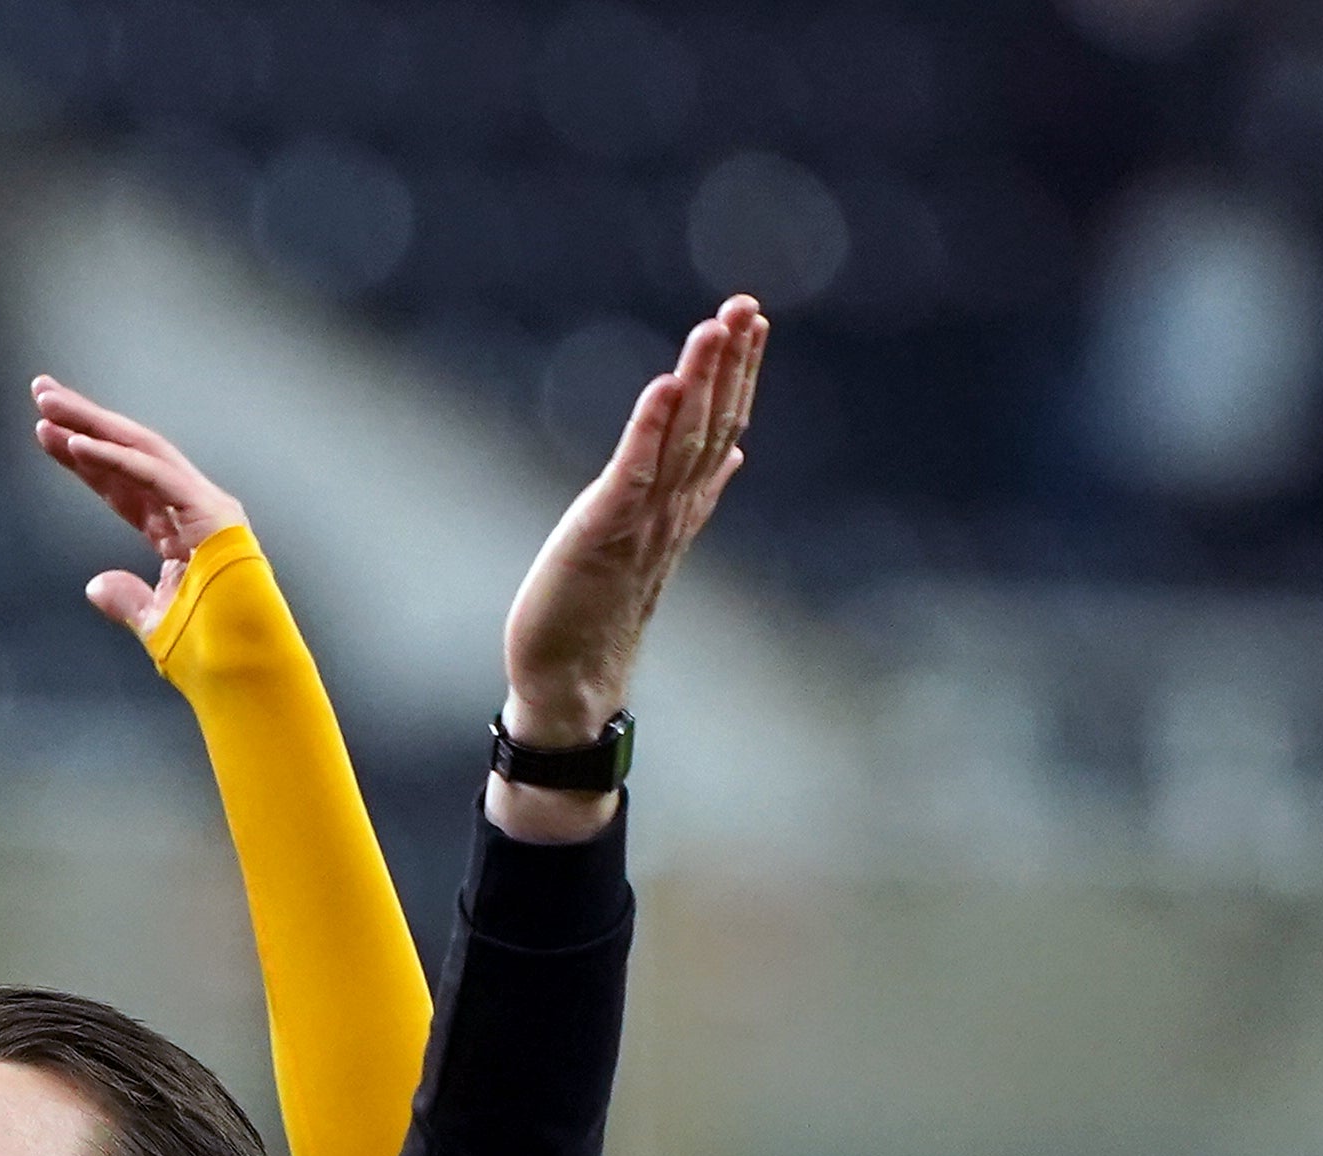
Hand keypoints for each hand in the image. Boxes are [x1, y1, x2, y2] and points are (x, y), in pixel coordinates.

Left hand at [27, 377, 244, 642]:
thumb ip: (126, 601)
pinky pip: (152, 475)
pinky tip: (75, 444)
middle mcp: (191, 507)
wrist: (247, 670)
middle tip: (41, 391)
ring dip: (92, 424)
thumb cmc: (211, 654)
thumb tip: (95, 586)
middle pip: (128, 453)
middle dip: (85, 420)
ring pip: (140, 449)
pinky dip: (113, 458)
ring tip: (49, 403)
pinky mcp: (208, 512)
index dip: (84, 458)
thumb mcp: (154, 624)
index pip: (122, 485)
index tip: (45, 434)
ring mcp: (203, 505)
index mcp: (179, 531)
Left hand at [497, 299, 763, 750]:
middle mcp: (671, 508)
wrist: (570, 683)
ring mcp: (642, 522)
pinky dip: (649, 430)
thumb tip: (735, 453)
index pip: (721, 426)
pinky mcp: (604, 536)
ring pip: (683, 442)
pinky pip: (634, 475)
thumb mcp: (649, 538)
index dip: (739, 372)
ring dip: (701, 382)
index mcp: (680, 503)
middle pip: (711, 424)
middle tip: (747, 305)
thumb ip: (695, 490)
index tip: (752, 320)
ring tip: (716, 328)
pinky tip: (664, 387)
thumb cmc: (599, 610)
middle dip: (730, 363)